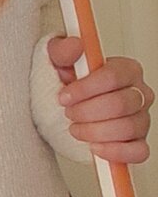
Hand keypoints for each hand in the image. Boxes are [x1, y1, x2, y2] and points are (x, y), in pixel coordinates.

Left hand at [49, 37, 152, 162]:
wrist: (60, 108)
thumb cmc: (63, 82)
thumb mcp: (55, 60)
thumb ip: (62, 50)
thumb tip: (75, 44)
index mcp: (125, 69)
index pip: (114, 76)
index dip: (86, 89)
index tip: (64, 96)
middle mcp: (139, 93)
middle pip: (121, 104)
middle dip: (87, 111)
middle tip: (69, 112)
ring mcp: (141, 119)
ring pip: (128, 128)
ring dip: (94, 131)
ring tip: (75, 127)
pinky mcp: (137, 143)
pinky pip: (139, 152)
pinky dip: (115, 152)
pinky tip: (94, 146)